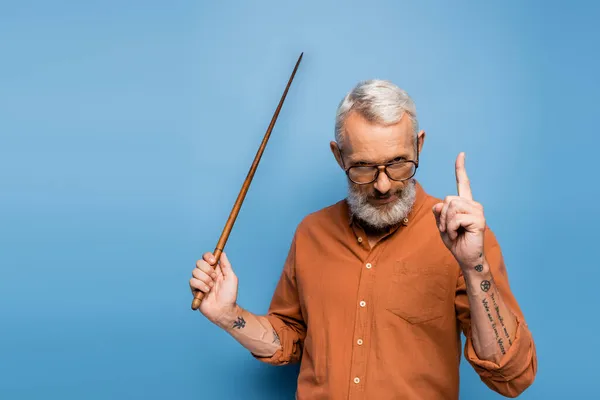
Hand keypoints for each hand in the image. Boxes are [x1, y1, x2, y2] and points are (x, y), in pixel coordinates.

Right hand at [189, 251, 238, 325]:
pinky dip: (201, 285)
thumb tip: (222, 253)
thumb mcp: (231, 277)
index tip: (213, 261)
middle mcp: (206, 274)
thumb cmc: (229, 295)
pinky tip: (206, 291)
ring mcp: (200, 281)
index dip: (208, 256)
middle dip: (207, 269)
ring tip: (211, 287)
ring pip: (195, 271)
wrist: (224, 309)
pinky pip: (192, 281)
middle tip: (214, 278)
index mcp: (215, 269)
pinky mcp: (194, 289)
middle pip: (199, 262)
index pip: (206, 257)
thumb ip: (226, 265)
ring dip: (205, 279)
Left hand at [432, 152, 485, 268]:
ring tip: (454, 232)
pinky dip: (452, 228)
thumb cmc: (456, 241)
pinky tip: (459, 235)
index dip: (460, 169)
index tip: (461, 154)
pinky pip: (456, 218)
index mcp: (464, 203)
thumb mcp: (442, 225)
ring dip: (446, 223)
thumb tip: (440, 204)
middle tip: (448, 229)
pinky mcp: (479, 220)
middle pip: (448, 199)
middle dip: (442, 216)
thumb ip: (439, 212)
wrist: (466, 258)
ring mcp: (478, 211)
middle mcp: (473, 204)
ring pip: (451, 207)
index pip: (463, 183)